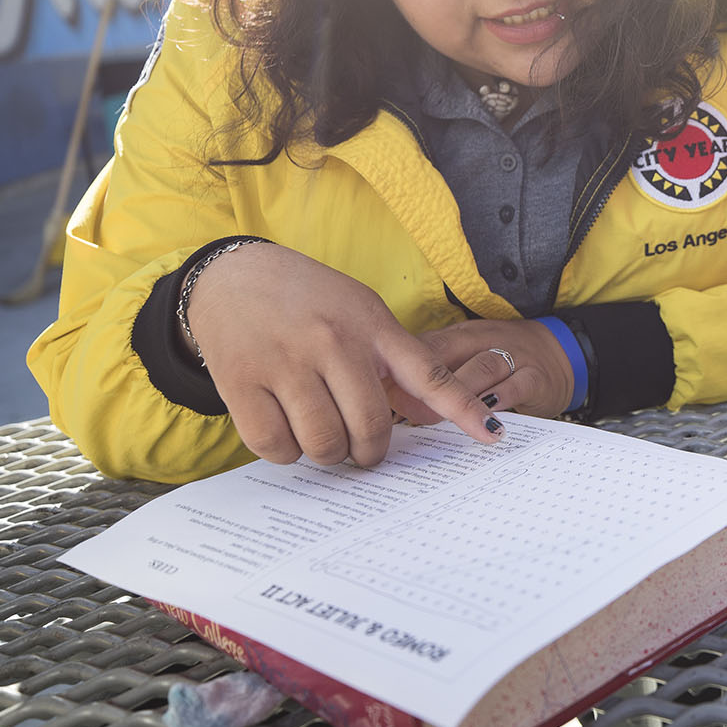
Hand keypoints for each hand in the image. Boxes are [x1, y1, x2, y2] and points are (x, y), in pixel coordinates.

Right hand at [183, 242, 501, 466]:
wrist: (232, 274)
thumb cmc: (306, 299)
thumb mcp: (360, 311)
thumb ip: (392, 357)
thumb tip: (427, 411)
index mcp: (372, 326)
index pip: (429, 374)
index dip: (464, 410)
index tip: (494, 436)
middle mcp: (333, 342)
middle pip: (371, 428)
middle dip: (368, 452)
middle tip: (360, 448)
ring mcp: (286, 361)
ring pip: (323, 443)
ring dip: (325, 453)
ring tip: (318, 432)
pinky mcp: (241, 380)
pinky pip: (276, 446)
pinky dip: (285, 452)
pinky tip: (285, 429)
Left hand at [404, 318, 577, 419]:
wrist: (562, 355)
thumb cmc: (500, 365)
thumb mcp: (466, 363)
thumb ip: (430, 381)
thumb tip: (388, 407)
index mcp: (460, 335)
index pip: (425, 346)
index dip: (401, 369)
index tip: (381, 393)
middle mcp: (485, 339)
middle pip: (449, 353)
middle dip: (423, 381)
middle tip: (402, 409)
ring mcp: (513, 355)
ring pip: (482, 366)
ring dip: (457, 393)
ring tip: (436, 417)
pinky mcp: (537, 376)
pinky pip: (516, 386)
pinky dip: (498, 400)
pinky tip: (484, 417)